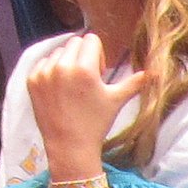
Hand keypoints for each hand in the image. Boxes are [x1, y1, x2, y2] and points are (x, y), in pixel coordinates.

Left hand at [23, 31, 147, 177]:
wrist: (70, 147)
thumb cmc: (95, 124)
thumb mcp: (115, 101)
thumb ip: (134, 83)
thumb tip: (154, 73)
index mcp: (85, 69)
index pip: (91, 39)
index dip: (98, 55)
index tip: (98, 74)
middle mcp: (63, 66)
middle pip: (75, 42)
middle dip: (82, 56)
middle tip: (86, 81)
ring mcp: (45, 73)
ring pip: (58, 52)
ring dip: (66, 63)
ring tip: (71, 87)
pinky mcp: (32, 80)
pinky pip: (43, 63)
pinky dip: (51, 72)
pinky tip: (59, 91)